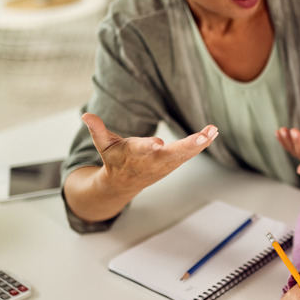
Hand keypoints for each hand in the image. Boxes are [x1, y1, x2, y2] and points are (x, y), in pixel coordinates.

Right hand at [82, 112, 218, 192]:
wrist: (123, 183)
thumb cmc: (114, 159)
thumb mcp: (103, 145)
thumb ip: (97, 130)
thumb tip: (85, 116)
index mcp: (134, 154)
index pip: (142, 150)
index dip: (148, 146)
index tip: (158, 143)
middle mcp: (153, 160)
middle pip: (172, 153)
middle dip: (188, 146)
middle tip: (203, 137)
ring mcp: (166, 163)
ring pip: (186, 153)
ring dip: (201, 142)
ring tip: (213, 131)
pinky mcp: (174, 162)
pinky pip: (190, 152)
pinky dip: (202, 143)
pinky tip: (213, 133)